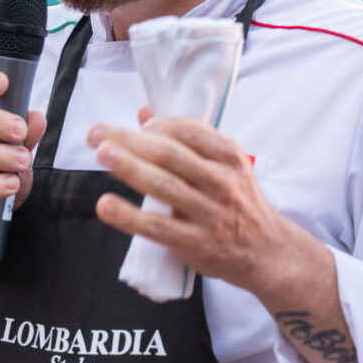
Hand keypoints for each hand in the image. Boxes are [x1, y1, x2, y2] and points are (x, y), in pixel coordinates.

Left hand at [87, 110, 304, 296]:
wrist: (267, 251)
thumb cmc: (237, 200)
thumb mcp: (223, 164)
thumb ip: (185, 138)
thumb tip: (143, 112)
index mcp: (228, 155)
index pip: (185, 129)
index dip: (151, 125)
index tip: (124, 128)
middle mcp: (222, 181)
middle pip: (168, 153)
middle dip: (129, 140)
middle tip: (95, 134)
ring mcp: (210, 213)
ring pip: (163, 185)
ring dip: (129, 167)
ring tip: (101, 154)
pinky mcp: (196, 243)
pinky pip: (157, 227)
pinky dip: (128, 216)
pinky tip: (105, 205)